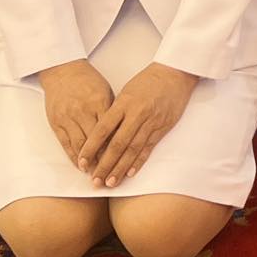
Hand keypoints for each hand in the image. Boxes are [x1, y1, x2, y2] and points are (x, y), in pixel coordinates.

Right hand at [37, 59, 112, 171]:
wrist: (62, 71)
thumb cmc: (89, 81)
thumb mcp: (106, 92)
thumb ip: (113, 113)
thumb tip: (122, 135)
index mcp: (100, 101)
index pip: (111, 130)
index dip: (118, 148)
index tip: (124, 162)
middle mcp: (83, 110)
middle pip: (96, 141)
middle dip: (104, 160)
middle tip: (111, 176)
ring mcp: (68, 117)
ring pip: (80, 145)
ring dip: (89, 163)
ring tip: (96, 175)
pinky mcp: (56, 122)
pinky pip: (66, 143)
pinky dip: (74, 157)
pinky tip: (81, 166)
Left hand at [81, 61, 197, 186]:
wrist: (175, 74)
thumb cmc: (147, 81)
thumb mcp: (126, 92)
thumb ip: (115, 113)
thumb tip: (100, 137)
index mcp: (123, 103)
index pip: (103, 129)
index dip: (91, 147)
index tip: (81, 162)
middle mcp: (136, 114)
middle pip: (117, 144)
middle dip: (104, 165)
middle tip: (94, 181)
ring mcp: (151, 122)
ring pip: (132, 149)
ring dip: (120, 168)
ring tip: (110, 182)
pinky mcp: (163, 127)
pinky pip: (148, 148)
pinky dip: (138, 162)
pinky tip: (130, 173)